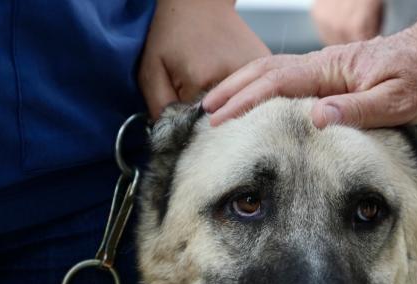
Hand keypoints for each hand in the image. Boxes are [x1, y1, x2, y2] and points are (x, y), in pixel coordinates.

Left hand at [139, 0, 270, 118]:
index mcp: (203, 79)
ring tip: (220, 93)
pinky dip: (245, 94)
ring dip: (231, 107)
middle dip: (211, 118)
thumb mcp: (152, 68)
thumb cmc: (174, 31)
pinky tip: (235, 86)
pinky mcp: (264, 62)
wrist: (199, 1)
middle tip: (202, 106)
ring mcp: (254, 68)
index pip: (199, 124)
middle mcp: (233, 75)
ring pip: (243, 106)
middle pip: (224, 117)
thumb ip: (159, 105)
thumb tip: (174, 137)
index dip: (190, 125)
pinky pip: (256, 92)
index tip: (186, 120)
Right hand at [203, 0, 416, 128]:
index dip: (245, 101)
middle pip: (266, 73)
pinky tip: (254, 101)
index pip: (278, 84)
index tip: (219, 117)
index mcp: (333, 70)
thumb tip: (315, 118)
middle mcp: (325, 65)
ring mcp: (327, 68)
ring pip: (273, 73)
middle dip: (233, 91)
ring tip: (216, 105)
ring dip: (242, 87)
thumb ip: (356, 110)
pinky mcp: (333, 74)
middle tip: (204, 114)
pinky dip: (262, 87)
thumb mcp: (399, 101)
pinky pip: (287, 79)